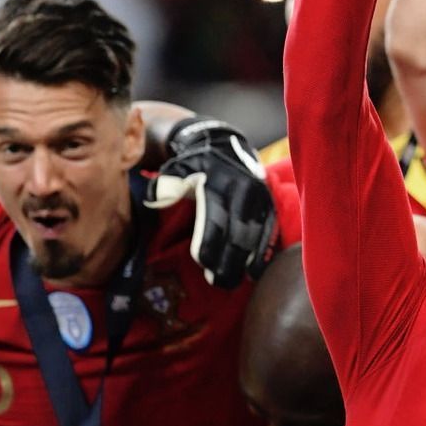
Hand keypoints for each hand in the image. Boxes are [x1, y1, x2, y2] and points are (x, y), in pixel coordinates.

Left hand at [146, 119, 278, 288]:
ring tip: (231, 281)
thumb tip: (155, 199)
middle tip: (218, 282)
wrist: (223, 144)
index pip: (215, 218)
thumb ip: (164, 185)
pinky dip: (263, 253)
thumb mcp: (175, 168)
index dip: (210, 243)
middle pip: (237, 232)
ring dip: (244, 261)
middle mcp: (242, 190)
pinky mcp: (269, 202)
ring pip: (254, 235)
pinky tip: (254, 272)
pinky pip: (269, 231)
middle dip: (228, 260)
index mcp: (217, 183)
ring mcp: (259, 196)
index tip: (202, 263)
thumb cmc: (193, 164)